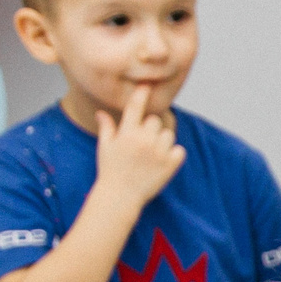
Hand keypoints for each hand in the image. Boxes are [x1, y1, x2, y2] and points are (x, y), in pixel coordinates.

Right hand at [93, 84, 184, 208]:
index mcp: (127, 133)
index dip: (142, 94)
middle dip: (150, 128)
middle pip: (155, 121)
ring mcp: (159, 152)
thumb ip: (107, 128)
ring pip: (168, 134)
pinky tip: (163, 161)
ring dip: (162, 140)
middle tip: (142, 143)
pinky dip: (174, 154)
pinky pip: (180, 150)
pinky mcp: (170, 164)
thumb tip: (100, 113)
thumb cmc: (110, 171)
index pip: (136, 107)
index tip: (147, 85)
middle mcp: (143, 140)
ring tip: (151, 154)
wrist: (120, 196)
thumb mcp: (105, 147)